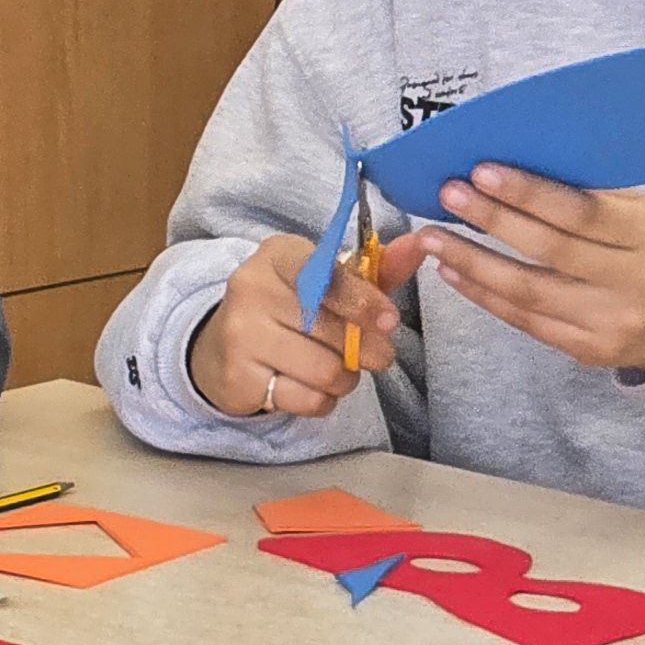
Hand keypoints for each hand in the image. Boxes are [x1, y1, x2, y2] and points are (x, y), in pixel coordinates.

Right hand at [186, 233, 401, 420]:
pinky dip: (321, 400)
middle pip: (334, 330)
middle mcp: (251, 288)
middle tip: (375, 355)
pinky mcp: (238, 377)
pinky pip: (307, 399)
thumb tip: (421, 245)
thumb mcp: (330, 282)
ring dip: (345, 378)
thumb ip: (376, 268)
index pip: (324, 275)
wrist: (223, 348)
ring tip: (334, 369)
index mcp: (277, 255)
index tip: (390, 320)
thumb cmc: (290, 309)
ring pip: (325, 370)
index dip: (362, 300)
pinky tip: (308, 386)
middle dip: (367, 349)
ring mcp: (240, 334)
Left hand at [384, 165, 644, 374]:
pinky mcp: (587, 350)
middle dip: (492, 221)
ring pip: (528, 291)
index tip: (482, 172)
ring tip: (433, 236)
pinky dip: (482, 294)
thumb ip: (587, 190)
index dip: (529, 193)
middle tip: (448, 195)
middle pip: (550, 251)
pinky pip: (524, 320)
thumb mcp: (636, 211)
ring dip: (472, 261)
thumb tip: (514, 159)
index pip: (582, 213)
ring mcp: (610, 322)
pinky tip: (453, 271)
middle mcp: (634, 282)